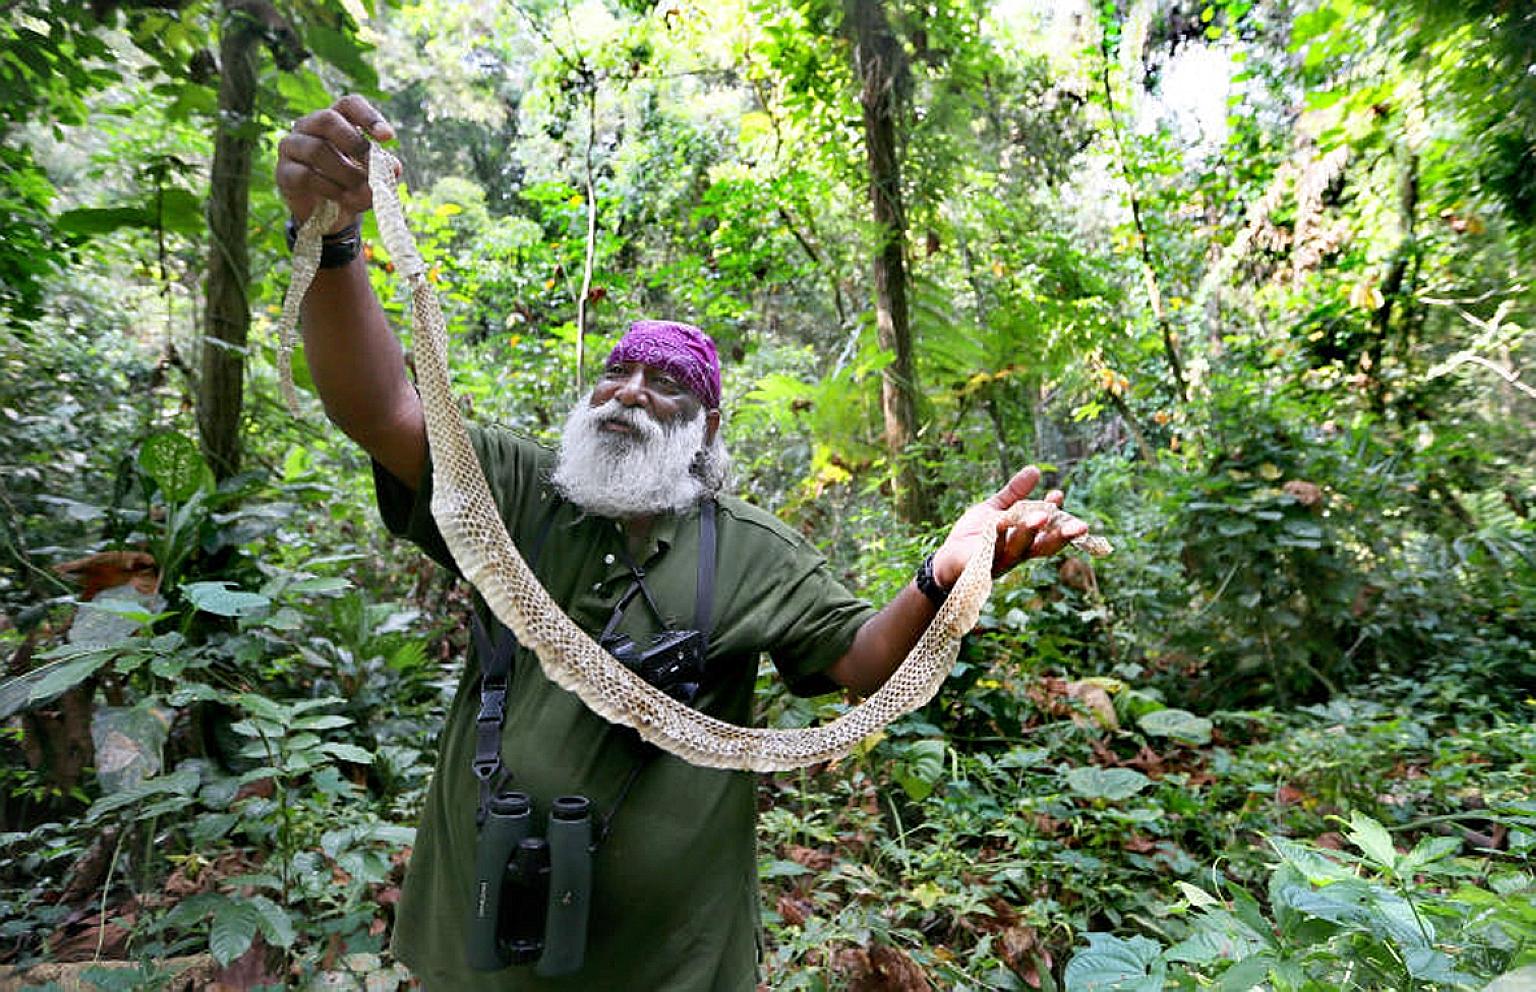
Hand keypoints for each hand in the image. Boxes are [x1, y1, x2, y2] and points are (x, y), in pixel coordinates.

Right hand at [275, 94, 396, 233]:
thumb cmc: (350, 184)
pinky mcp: (284, 172)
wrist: (326, 214)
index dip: (369, 116)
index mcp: (335, 119)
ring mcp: (292, 146)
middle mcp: (309, 126)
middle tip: (373, 167)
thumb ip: (382, 169)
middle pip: (327, 119)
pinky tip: (343, 199)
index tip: (388, 138)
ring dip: (346, 173)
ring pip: (317, 149)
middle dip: (355, 144)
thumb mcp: (371, 176)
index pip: (349, 103)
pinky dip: (330, 188)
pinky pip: (306, 174)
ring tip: (362, 191)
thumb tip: (394, 168)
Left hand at [928, 466, 1088, 588]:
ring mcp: (999, 561)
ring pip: (1019, 548)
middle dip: (1061, 535)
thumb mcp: (996, 510)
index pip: (1049, 532)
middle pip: (1044, 547)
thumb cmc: (974, 536)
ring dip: (1029, 532)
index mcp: (1025, 541)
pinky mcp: (979, 567)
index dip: (1059, 519)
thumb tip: (1035, 469)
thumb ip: (1015, 493)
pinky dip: (995, 538)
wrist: (946, 558)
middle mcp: (1017, 553)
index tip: (1059, 495)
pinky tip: (998, 523)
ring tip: (1040, 516)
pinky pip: (989, 553)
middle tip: (1079, 526)